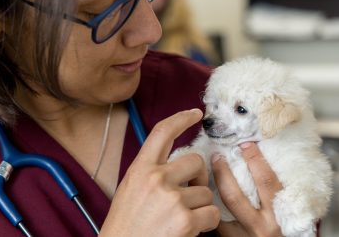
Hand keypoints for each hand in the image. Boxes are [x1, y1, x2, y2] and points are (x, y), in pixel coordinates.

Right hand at [100, 109, 219, 236]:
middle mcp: (156, 179)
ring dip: (200, 206)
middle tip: (190, 192)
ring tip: (183, 219)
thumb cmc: (125, 226)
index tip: (195, 113)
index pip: (162, 132)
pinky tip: (191, 231)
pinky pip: (212, 213)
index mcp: (140, 170)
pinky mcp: (185, 220)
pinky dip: (207, 224)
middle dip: (198, 176)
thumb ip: (151, 173)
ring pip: (206, 191)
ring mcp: (172, 198)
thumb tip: (176, 165)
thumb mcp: (131, 190)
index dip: (181, 118)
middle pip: (195, 161)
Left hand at [212, 142, 282, 236]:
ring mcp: (242, 236)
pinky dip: (212, 208)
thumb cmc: (287, 231)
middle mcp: (260, 227)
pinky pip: (217, 222)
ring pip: (219, 210)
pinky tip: (208, 196)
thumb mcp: (288, 212)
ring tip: (205, 174)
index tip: (246, 144)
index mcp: (280, 215)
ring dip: (211, 191)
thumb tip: (261, 160)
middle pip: (234, 195)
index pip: (266, 181)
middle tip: (217, 155)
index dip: (255, 159)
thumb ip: (276, 192)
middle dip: (222, 172)